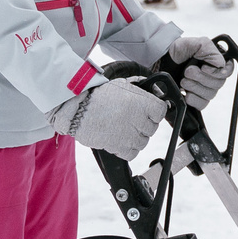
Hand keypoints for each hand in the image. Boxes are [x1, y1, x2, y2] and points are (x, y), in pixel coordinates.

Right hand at [48, 77, 169, 159]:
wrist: (76, 109)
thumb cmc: (97, 95)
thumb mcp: (121, 85)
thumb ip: (140, 89)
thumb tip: (156, 92)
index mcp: (143, 102)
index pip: (161, 111)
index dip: (154, 112)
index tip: (148, 112)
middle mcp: (139, 119)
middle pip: (152, 128)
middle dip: (143, 124)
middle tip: (130, 120)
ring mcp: (130, 135)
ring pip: (143, 142)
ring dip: (135, 137)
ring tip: (122, 129)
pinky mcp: (120, 148)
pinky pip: (132, 153)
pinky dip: (127, 149)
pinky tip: (119, 139)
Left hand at [157, 35, 233, 108]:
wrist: (162, 61)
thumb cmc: (180, 51)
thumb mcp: (198, 43)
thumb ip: (212, 51)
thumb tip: (220, 65)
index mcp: (217, 61)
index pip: (228, 70)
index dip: (219, 71)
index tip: (204, 68)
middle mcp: (213, 75)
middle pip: (219, 84)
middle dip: (201, 78)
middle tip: (188, 71)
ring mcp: (205, 88)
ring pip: (210, 94)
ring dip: (195, 87)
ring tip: (183, 80)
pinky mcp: (197, 98)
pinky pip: (202, 104)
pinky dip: (193, 99)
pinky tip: (185, 92)